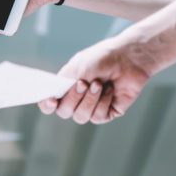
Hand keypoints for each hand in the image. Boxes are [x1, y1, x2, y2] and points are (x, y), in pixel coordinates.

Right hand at [39, 37, 154, 123]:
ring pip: (81, 117)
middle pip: (64, 112)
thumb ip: (63, 84)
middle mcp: (76, 100)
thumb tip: (54, 99)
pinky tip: (110, 90)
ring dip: (90, 100)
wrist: (128, 58)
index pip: (48, 105)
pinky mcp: (107, 113)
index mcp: (65, 88)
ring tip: (99, 84)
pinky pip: (98, 117)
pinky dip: (103, 102)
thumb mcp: (77, 68)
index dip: (47, 106)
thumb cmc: (102, 59)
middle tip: (84, 83)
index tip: (52, 100)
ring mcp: (91, 108)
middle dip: (74, 98)